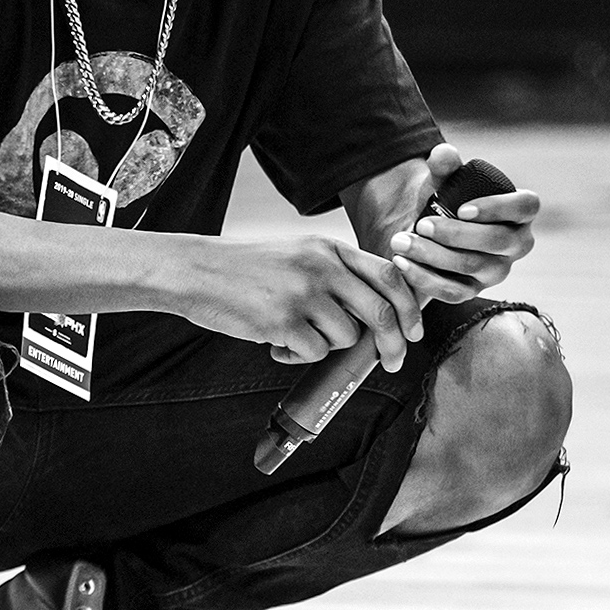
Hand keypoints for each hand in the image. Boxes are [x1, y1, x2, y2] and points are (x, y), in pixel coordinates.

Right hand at [183, 234, 425, 371]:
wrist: (196, 271)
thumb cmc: (245, 267)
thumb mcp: (297, 254)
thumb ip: (335, 274)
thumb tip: (373, 316)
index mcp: (328, 248)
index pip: (389, 274)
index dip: (409, 306)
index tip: (413, 330)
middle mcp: (321, 268)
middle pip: (380, 312)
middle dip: (393, 344)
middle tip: (392, 361)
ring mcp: (302, 294)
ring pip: (346, 337)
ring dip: (328, 346)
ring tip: (297, 337)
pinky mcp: (282, 322)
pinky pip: (314, 353)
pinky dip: (299, 355)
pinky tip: (277, 343)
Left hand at [386, 142, 539, 303]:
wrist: (428, 232)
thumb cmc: (446, 202)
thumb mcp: (442, 182)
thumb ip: (443, 165)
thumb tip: (443, 153)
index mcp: (519, 211)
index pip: (525, 206)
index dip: (497, 208)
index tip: (462, 209)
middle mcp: (517, 243)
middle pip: (497, 241)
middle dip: (456, 234)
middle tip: (421, 224)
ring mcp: (498, 270)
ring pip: (473, 267)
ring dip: (434, 255)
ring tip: (402, 241)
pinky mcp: (475, 290)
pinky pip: (454, 292)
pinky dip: (425, 278)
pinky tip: (402, 263)